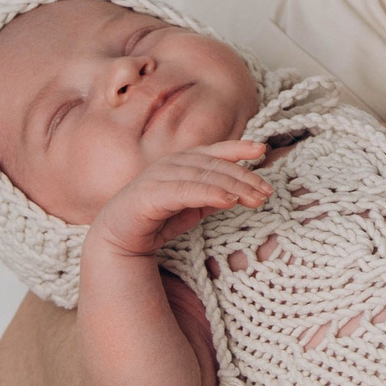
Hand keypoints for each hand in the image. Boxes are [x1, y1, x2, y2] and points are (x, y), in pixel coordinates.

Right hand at [86, 139, 270, 259]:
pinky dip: (210, 193)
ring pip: (204, 177)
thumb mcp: (193, 206)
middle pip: (215, 166)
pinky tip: (229, 200)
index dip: (238, 148)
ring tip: (256, 198)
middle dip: (244, 177)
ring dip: (233, 186)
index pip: (215, 151)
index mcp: (182, 162)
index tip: (262, 150)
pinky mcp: (150, 193)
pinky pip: (186, 191)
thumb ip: (213, 194)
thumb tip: (240, 190)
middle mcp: (171, 163)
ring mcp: (159, 176)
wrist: (118, 237)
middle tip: (267, 191)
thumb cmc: (157, 219)